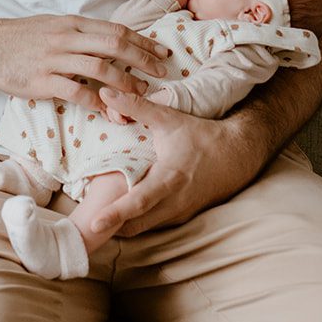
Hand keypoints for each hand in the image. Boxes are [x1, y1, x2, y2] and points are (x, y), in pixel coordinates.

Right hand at [0, 14, 167, 109]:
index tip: (161, 52)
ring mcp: (54, 59)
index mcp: (72, 24)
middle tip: (161, 72)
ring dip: (125, 82)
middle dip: (143, 59)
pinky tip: (108, 109)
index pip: (116, 30)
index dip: (143, 41)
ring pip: (100, 68)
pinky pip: (76, 91)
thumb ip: (79, 34)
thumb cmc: (20, 38)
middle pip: (115, 45)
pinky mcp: (41, 80)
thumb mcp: (52, 26)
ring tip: (140, 94)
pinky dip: (96, 101)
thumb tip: (108, 43)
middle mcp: (66, 38)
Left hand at [89, 87, 260, 235]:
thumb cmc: (201, 136)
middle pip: (136, 225)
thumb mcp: (169, 119)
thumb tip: (107, 93)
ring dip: (121, 227)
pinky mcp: (182, 218)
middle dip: (110, 228)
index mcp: (169, 178)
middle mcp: (174, 202)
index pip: (138, 202)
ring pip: (143, 228)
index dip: (115, 214)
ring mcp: (179, 213)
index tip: (94, 223)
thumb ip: (135, 107)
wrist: (238, 155)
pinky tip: (118, 217)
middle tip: (83, 228)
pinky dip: (135, 224)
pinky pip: (153, 226)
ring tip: (96, 221)